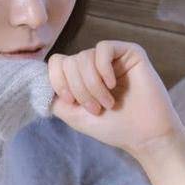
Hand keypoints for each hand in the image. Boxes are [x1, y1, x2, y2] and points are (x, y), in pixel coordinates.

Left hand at [47, 40, 184, 158]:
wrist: (145, 135)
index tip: (71, 102)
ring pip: (84, 57)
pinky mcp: (129, 52)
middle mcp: (93, 64)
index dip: (58, 82)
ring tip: (107, 103)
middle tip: (96, 108)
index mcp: (79, 76)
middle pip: (69, 62)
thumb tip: (40, 82)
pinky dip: (103, 70)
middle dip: (78, 89)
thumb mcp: (73, 115)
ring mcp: (111, 57)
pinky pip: (103, 48)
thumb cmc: (112, 127)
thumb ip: (55, 98)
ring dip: (92, 86)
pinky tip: (113, 85)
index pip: (56, 63)